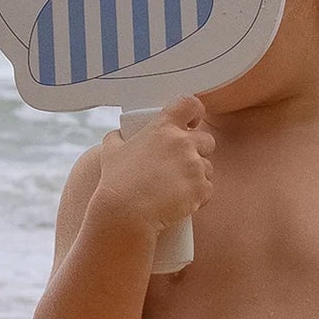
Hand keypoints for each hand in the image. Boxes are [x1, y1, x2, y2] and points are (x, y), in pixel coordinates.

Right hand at [94, 94, 214, 236]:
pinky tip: (181, 204)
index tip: (192, 123)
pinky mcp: (201, 188)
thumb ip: (116, 138)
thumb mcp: (110, 153)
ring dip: (197, 178)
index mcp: (163, 129)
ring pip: (208, 168)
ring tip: (176, 191)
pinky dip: (198, 198)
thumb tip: (118, 134)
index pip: (189, 104)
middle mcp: (183, 143)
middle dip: (198, 153)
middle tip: (180, 168)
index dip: (195, 111)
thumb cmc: (115, 183)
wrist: (124, 213)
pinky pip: (207, 191)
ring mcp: (194, 166)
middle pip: (207, 140)